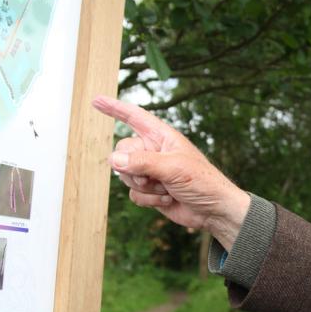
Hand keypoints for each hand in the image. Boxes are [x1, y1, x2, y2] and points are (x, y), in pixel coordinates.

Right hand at [92, 97, 250, 249]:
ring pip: (125, 175)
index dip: (114, 108)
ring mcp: (151, 171)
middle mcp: (154, 151)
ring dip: (145, 187)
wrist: (213, 210)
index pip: (134, 117)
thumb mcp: (173, 167)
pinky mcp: (150, 191)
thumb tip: (114, 160)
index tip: (96, 100)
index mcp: (162, 137)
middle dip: (134, 168)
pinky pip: (133, 193)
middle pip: (123, 151)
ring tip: (167, 188)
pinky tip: (168, 199)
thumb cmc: (202, 181)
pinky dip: (148, 200)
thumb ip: (142, 162)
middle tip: (153, 177)